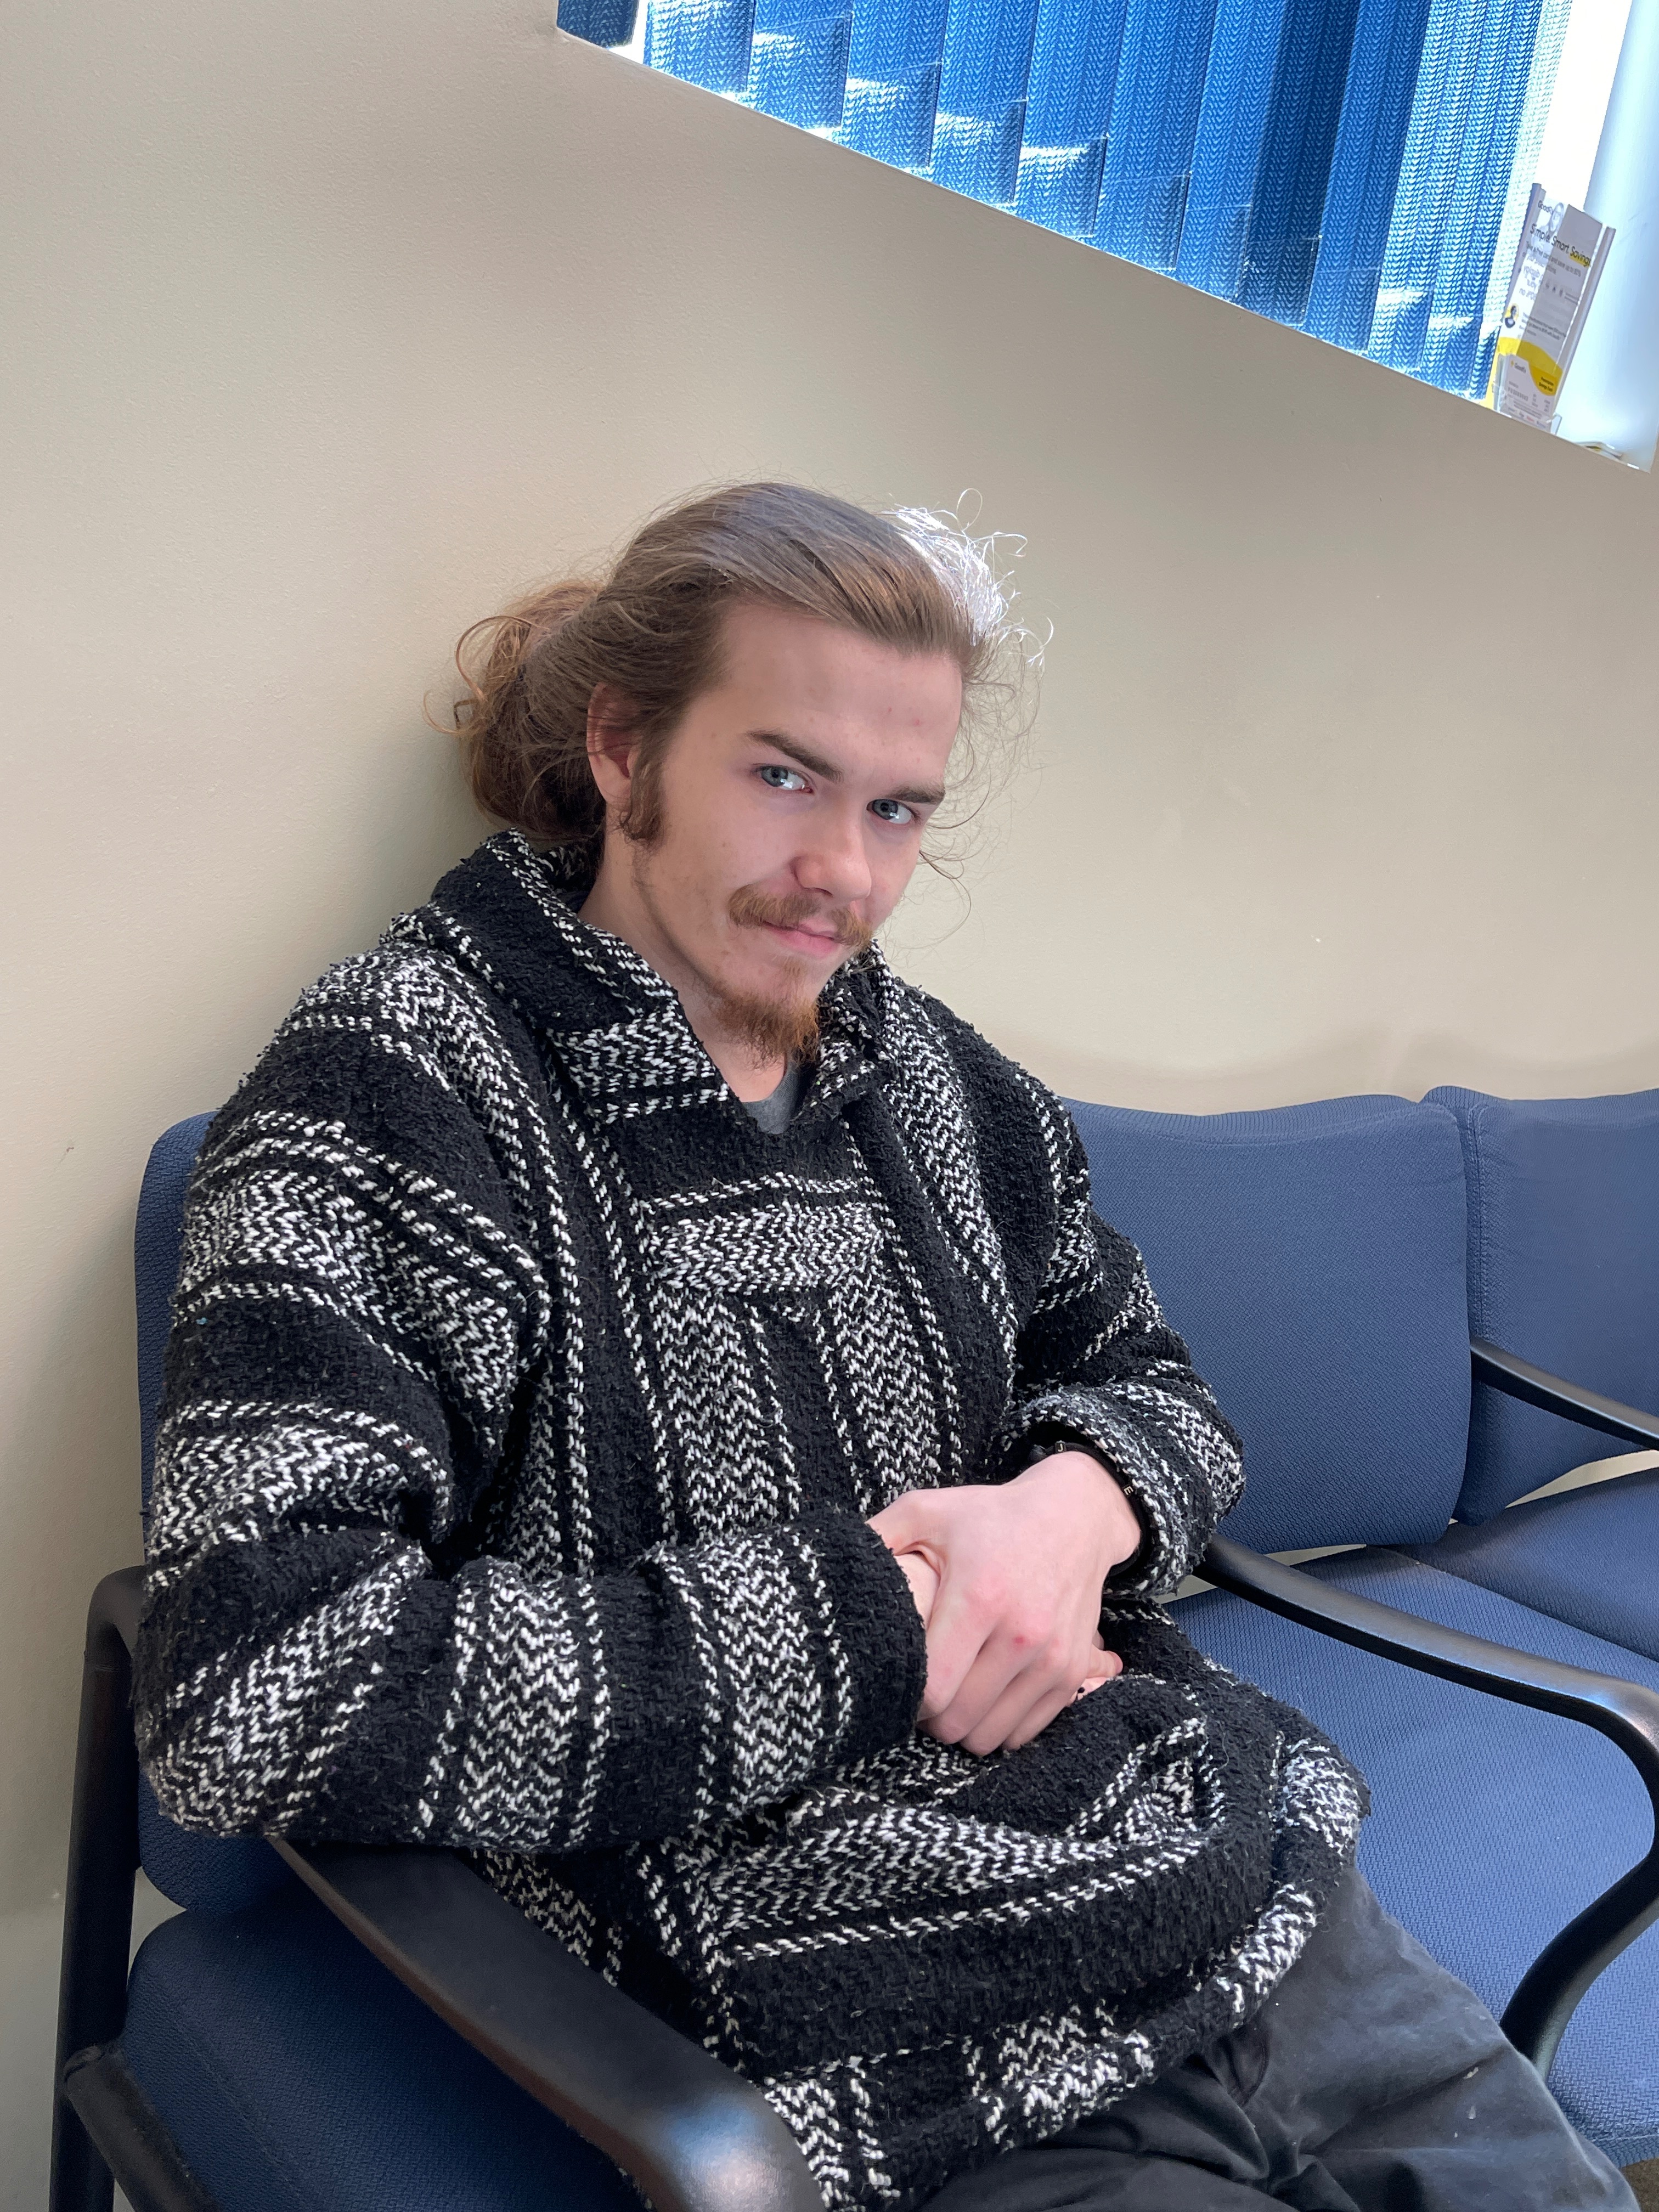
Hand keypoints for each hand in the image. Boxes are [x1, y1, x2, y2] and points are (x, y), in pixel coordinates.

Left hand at [871, 1451, 1140, 1755]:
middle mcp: (1022, 1632)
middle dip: (929, 1719)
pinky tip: (983, 1695)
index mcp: (979, 1596)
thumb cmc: (990, 1515)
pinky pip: (1024, 1732)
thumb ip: (877, 1537)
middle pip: (958, 1721)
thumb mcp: (927, 1509)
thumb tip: (826, 1567)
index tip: (897, 1681)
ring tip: (949, 1693)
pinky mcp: (1073, 1671)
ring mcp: (1053, 1657)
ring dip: (962, 1726)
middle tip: (919, 1693)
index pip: (933, 1688)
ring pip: (990, 1736)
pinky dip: (998, 1725)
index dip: (905, 1699)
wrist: (1074, 1517)